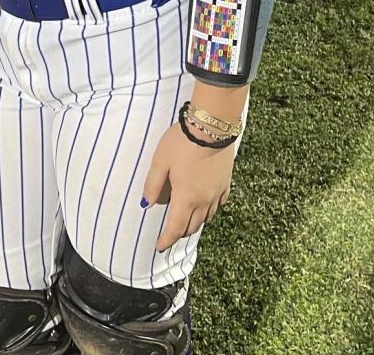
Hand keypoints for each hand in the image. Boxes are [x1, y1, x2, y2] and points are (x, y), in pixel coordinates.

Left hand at [142, 120, 235, 251]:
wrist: (211, 127)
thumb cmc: (182, 142)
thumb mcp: (160, 161)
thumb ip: (153, 184)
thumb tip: (147, 204)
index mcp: (186, 197)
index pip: (176, 228)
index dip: (167, 240)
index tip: (159, 246)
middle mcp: (204, 200)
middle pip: (192, 226)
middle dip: (180, 233)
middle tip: (170, 233)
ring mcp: (217, 192)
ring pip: (206, 217)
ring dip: (194, 223)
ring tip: (185, 221)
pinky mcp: (226, 182)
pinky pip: (218, 204)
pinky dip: (209, 210)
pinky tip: (205, 206)